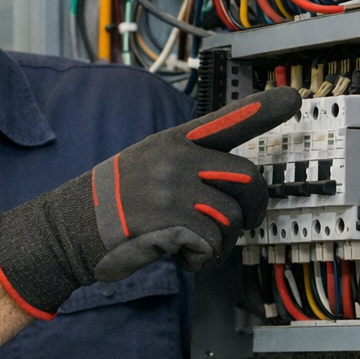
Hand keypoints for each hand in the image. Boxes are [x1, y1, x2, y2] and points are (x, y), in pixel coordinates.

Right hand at [0, 86, 299, 316]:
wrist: (68, 230)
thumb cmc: (110, 204)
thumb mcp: (145, 165)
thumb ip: (188, 164)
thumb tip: (234, 181)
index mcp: (172, 142)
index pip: (225, 119)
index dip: (262, 109)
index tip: (291, 99)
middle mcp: (176, 159)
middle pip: (249, 180)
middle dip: (250, 209)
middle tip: (233, 225)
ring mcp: (174, 189)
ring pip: (233, 218)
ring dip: (219, 241)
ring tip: (189, 241)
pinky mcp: (171, 220)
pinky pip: (212, 245)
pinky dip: (200, 259)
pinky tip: (176, 253)